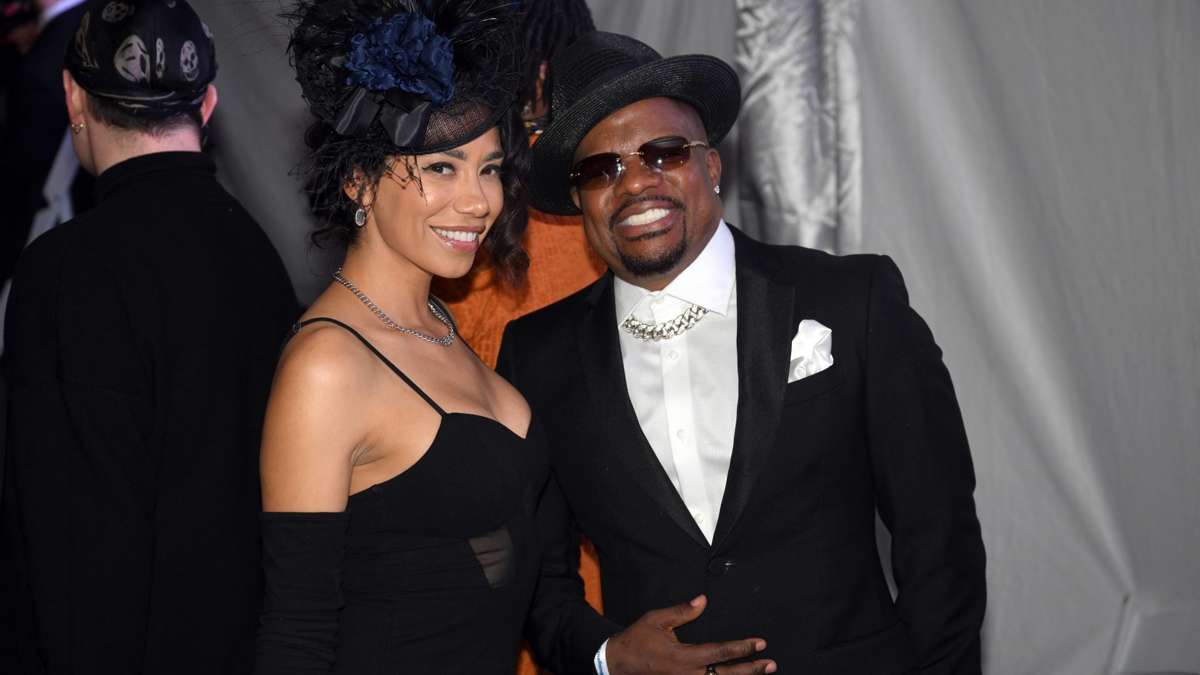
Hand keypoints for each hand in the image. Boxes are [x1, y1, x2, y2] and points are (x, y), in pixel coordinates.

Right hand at [606, 595, 776, 674]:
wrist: (617, 664)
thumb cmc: (637, 640)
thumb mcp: (657, 620)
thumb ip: (682, 611)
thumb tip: (703, 600)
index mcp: (684, 658)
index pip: (720, 652)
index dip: (742, 648)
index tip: (759, 643)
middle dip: (751, 670)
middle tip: (771, 664)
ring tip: (761, 673)